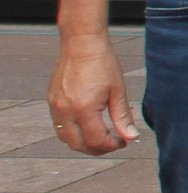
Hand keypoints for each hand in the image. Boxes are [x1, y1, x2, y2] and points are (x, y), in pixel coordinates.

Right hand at [48, 35, 138, 154]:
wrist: (81, 43)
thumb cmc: (102, 63)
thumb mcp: (118, 91)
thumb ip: (123, 117)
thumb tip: (131, 137)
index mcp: (83, 109)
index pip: (96, 141)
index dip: (112, 146)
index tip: (123, 141)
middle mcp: (65, 110)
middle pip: (78, 145)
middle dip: (97, 149)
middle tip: (113, 143)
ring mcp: (55, 106)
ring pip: (65, 138)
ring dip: (83, 142)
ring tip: (101, 135)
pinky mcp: (51, 100)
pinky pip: (59, 125)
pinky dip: (72, 132)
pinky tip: (88, 125)